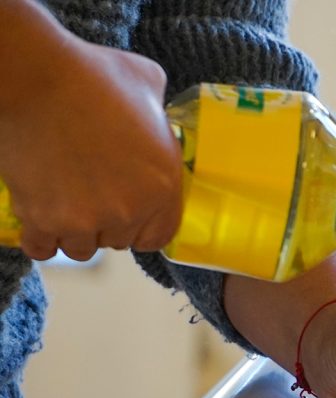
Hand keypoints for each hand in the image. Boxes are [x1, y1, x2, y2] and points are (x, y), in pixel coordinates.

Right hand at [0, 6, 180, 260]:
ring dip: (74, 231)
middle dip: (107, 222)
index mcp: (163, 187)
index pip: (159, 236)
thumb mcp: (150, 86)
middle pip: (119, 241)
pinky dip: (39, 238)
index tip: (130, 213)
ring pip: (81, 248)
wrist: (38, 79)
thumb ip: (160, 110)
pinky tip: (38, 218)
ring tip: (64, 202)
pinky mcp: (43, 218)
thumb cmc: (95, 76)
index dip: (143, 226)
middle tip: (91, 193)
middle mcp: (129, 211)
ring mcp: (86, 219)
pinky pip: (42, 249)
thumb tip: (155, 109)